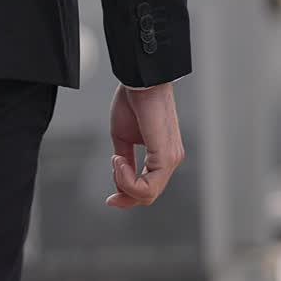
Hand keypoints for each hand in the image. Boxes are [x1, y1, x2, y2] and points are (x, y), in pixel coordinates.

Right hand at [107, 83, 184, 207]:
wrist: (141, 82)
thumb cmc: (134, 102)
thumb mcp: (123, 138)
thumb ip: (125, 160)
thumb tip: (120, 178)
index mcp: (162, 156)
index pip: (148, 189)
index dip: (126, 197)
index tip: (110, 198)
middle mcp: (171, 160)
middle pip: (148, 196)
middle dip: (124, 194)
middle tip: (111, 186)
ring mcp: (171, 159)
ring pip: (148, 194)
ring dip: (124, 183)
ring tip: (117, 160)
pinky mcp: (166, 156)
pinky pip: (148, 185)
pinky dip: (127, 179)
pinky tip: (119, 160)